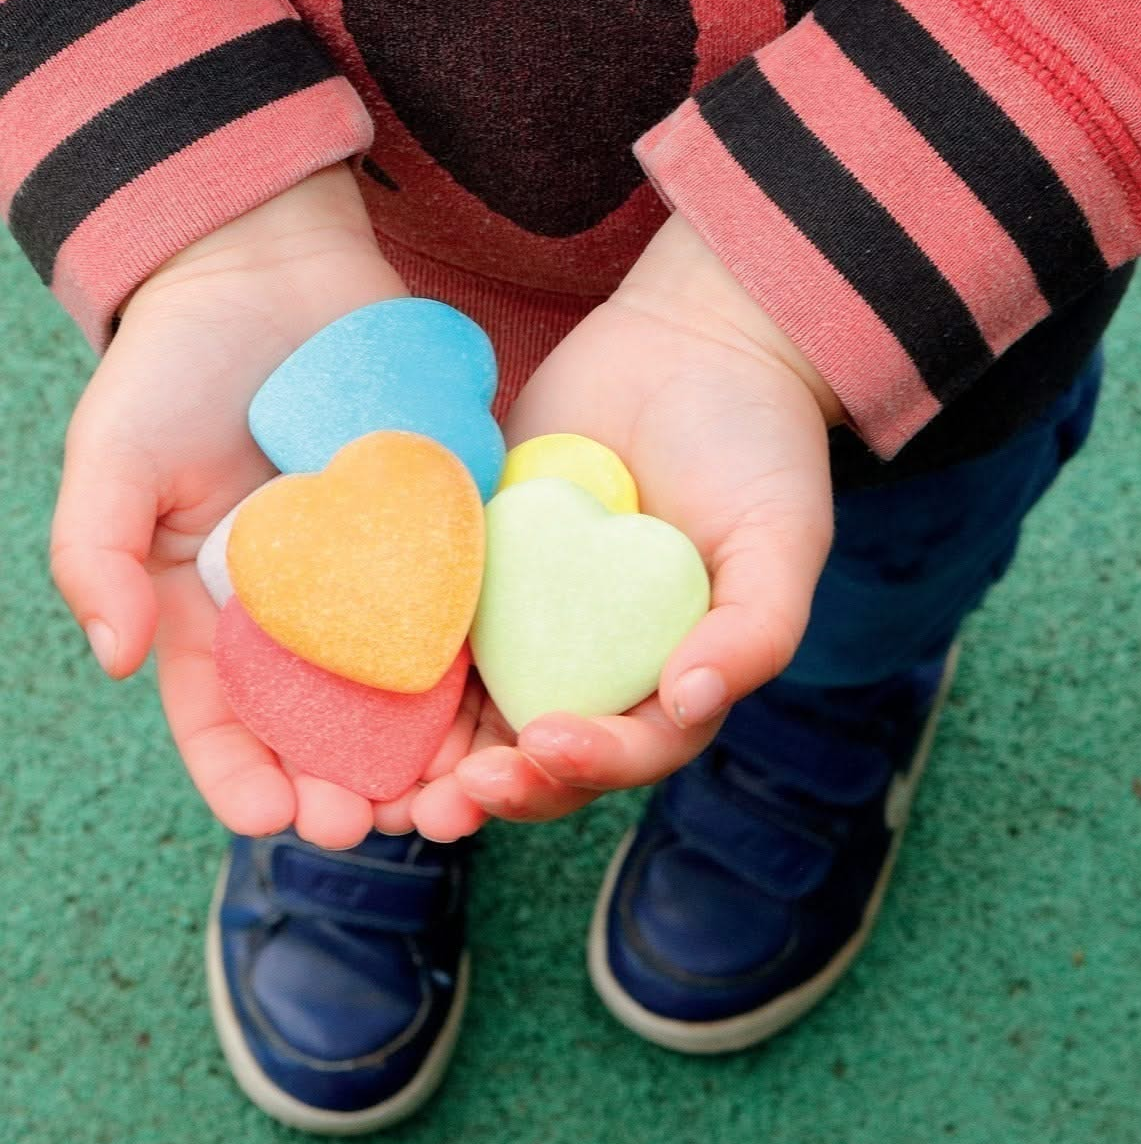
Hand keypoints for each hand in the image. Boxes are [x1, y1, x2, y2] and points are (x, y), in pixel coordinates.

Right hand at [47, 164, 442, 848]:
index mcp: (209, 614)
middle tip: (375, 825)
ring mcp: (375, 576)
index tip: (277, 817)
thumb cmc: (178, 363)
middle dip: (346, 785)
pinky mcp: (440, 531)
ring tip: (451, 794)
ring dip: (426, 750)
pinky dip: (482, 664)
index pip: (223, 722)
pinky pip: (466, 607)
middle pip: (324, 725)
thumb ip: (94, 553)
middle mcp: (299, 612)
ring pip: (404, 687)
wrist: (276, 273)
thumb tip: (110, 656)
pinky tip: (505, 704)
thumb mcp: (112, 454)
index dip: (244, 778)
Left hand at [429, 212, 837, 828]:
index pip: (632, 747)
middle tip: (443, 802)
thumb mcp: (782, 537)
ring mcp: (535, 615)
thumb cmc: (757, 444)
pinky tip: (356, 686)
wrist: (694, 340)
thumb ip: (755, 629)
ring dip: (433, 758)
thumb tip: (689, 703)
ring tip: (388, 786)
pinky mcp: (482, 564)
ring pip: (477, 707)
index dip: (589, 765)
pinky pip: (435, 621)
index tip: (543, 743)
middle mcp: (599, 660)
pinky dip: (400, 661)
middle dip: (495, 787)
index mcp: (675, 673)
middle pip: (543, 752)